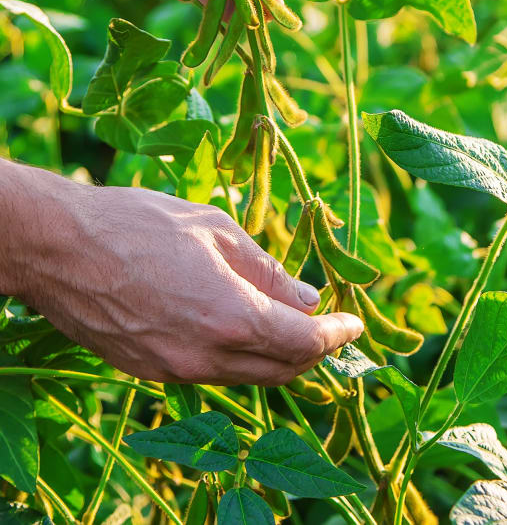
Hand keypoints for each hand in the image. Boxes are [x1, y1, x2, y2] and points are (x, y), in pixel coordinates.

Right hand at [2, 161, 361, 384]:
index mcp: (231, 317)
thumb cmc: (139, 225)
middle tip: (329, 325)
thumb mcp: (217, 230)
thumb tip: (308, 297)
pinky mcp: (149, 371)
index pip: (304, 343)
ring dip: (278, 357)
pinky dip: (240, 357)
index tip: (354, 323)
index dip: (336, 334)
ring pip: (247, 376)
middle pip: (282, 370)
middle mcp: (206, 356)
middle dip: (314, 350)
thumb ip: (268, 270)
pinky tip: (241, 328)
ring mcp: (175, 370)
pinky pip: (212, 372)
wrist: (58, 247)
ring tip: (291, 325)